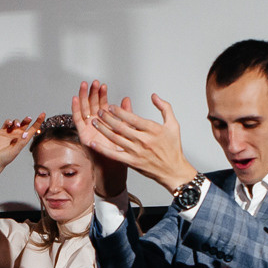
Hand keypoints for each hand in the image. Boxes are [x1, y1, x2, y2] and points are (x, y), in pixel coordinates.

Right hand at [0, 115, 45, 172]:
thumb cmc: (6, 157)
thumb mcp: (15, 151)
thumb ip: (20, 143)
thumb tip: (26, 133)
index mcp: (24, 139)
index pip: (33, 129)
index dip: (38, 122)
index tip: (43, 114)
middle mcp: (18, 134)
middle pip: (25, 124)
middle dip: (27, 120)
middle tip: (29, 119)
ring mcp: (10, 132)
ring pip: (16, 122)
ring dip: (17, 121)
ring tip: (17, 125)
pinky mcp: (3, 131)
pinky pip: (6, 123)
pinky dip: (8, 121)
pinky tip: (9, 123)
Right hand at [69, 84, 129, 195]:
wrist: (117, 166)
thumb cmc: (124, 150)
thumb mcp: (127, 129)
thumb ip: (126, 114)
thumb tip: (127, 99)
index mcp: (106, 121)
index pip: (102, 104)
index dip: (102, 94)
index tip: (103, 85)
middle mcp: (96, 123)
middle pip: (92, 104)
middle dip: (92, 93)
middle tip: (93, 83)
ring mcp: (88, 128)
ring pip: (84, 109)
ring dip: (82, 97)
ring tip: (83, 86)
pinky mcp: (83, 134)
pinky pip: (77, 120)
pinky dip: (75, 109)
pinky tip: (74, 99)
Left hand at [74, 81, 196, 192]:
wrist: (173, 171)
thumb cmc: (173, 148)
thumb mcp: (173, 125)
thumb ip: (165, 108)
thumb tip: (154, 96)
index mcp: (152, 130)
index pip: (132, 118)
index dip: (120, 111)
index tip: (111, 107)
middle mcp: (143, 140)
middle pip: (121, 127)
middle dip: (107, 118)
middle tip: (100, 111)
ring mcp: (136, 152)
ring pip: (115, 138)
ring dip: (103, 129)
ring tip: (94, 122)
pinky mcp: (132, 162)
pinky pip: (114, 155)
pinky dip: (102, 149)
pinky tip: (94, 143)